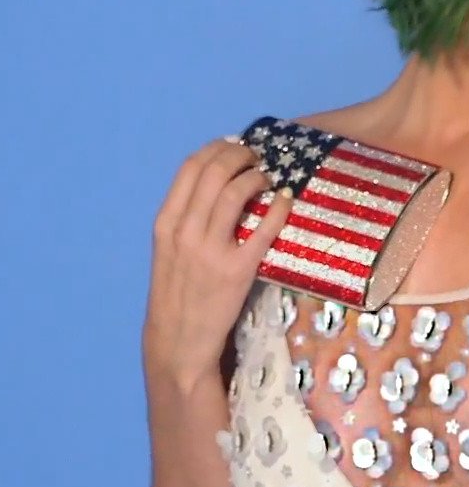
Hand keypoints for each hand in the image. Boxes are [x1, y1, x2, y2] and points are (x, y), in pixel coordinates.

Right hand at [142, 135, 293, 391]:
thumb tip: (218, 177)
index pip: (191, 167)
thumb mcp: (169, 248)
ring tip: (269, 179)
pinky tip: (285, 200)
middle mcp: (185, 231)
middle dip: (241, 155)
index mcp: (166, 222)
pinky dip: (278, 207)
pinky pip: (264, 228)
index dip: (217, 149)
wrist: (178, 340)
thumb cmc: (178, 291)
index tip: (235, 145)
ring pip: (237, 192)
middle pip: (216, 172)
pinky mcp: (238, 270)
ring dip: (258, 176)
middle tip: (257, 158)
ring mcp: (211, 251)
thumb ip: (187, 216)